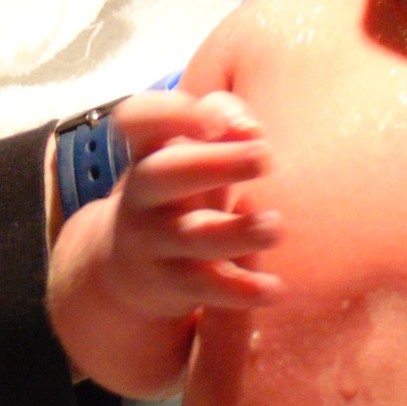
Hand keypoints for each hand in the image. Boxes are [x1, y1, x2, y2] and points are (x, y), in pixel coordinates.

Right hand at [92, 89, 283, 317]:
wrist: (131, 263)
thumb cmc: (182, 189)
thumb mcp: (193, 150)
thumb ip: (224, 119)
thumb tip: (251, 130)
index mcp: (150, 150)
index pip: (138, 120)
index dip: (169, 115)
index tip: (213, 123)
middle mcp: (145, 193)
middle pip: (165, 174)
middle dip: (214, 165)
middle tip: (265, 157)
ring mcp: (154, 240)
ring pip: (189, 236)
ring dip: (234, 232)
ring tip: (275, 226)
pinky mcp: (172, 283)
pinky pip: (204, 286)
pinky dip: (238, 290)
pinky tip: (273, 288)